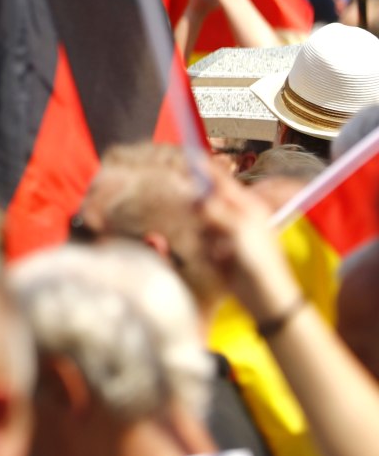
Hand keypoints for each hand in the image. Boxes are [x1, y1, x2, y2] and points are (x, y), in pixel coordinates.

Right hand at [196, 167, 300, 323]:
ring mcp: (227, 233)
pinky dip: (204, 249)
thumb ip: (216, 210)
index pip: (222, 180)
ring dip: (204, 234)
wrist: (266, 297)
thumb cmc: (261, 262)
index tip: (188, 157)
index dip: (206, 168)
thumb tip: (195, 199)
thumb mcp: (239, 230)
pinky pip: (200, 240)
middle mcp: (236, 216)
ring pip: (200, 221)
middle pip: (206, 199)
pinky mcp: (218, 250)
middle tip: (209, 224)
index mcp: (247, 206)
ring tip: (220, 250)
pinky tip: (219, 260)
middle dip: (201, 210)